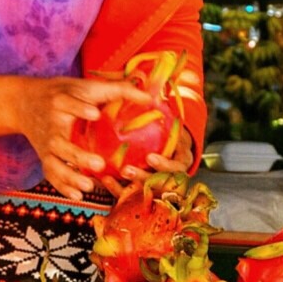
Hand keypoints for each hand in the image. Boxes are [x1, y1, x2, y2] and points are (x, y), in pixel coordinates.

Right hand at [15, 75, 154, 200]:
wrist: (24, 103)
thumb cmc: (64, 93)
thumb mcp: (85, 86)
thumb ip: (117, 90)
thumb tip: (149, 96)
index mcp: (61, 102)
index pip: (68, 104)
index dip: (80, 109)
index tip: (95, 114)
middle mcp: (51, 124)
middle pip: (60, 142)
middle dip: (77, 155)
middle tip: (99, 163)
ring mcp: (46, 144)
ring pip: (53, 163)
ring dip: (69, 176)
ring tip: (89, 185)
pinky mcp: (44, 157)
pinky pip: (50, 174)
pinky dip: (61, 186)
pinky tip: (77, 195)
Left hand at [98, 63, 200, 197]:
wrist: (155, 138)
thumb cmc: (162, 125)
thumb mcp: (166, 116)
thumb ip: (162, 108)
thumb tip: (150, 86)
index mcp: (180, 159)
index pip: (177, 168)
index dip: (165, 165)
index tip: (150, 157)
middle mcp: (169, 176)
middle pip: (159, 185)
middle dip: (143, 178)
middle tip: (126, 169)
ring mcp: (153, 184)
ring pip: (142, 191)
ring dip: (126, 186)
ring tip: (109, 176)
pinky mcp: (137, 189)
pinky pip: (127, 194)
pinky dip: (116, 188)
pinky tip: (102, 179)